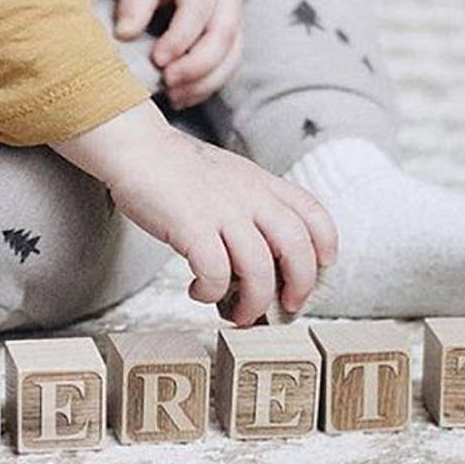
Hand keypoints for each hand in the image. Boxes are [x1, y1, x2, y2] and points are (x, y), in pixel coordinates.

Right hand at [50, 99, 338, 325]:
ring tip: (238, 315)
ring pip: (258, 269)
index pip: (314, 214)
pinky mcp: (191, 227)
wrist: (138, 148)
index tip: (320, 270)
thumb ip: (254, 205)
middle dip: (298, 288)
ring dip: (253, 303)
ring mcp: (222, 211)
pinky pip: (215, 273)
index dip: (325, 247)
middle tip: (286, 310)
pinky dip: (211, 292)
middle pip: (296, 248)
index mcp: (263, 184)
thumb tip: (267, 256)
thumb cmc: (180, 170)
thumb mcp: (232, 177)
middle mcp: (250, 197)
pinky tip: (199, 291)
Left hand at [115, 0, 242, 109]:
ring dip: (204, 82)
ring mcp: (235, 16)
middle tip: (166, 82)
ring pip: (231, 56)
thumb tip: (125, 33)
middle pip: (223, 37)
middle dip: (196, 66)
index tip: (156, 60)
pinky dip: (206, 86)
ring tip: (173, 97)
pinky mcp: (233, 35)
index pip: (199, 10)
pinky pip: (227, 66)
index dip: (180, 39)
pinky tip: (181, 96)